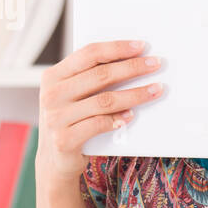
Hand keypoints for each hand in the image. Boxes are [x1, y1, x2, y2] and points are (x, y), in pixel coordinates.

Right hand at [37, 39, 163, 181]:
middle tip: (155, 65)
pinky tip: (132, 115)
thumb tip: (130, 60)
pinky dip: (118, 119)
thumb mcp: (71, 95)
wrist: (54, 161)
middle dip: (132, 68)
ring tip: (155, 90)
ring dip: (135, 94)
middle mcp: (51, 94)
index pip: (88, 54)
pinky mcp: (64, 140)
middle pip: (100, 75)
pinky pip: (98, 125)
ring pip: (104, 100)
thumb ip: (89, 79)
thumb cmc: (70, 121)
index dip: (117, 48)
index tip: (141, 46)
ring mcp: (56, 118)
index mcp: (53, 76)